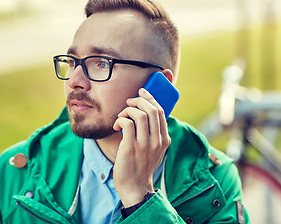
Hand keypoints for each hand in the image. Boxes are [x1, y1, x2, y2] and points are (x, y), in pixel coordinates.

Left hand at [112, 88, 170, 206]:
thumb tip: (145, 113)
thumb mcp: (155, 150)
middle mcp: (157, 141)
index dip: (150, 98)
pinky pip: (126, 124)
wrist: (135, 187)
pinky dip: (120, 120)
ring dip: (127, 110)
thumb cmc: (141, 166)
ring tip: (121, 116)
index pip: (160, 112)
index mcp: (164, 140)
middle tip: (129, 102)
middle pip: (152, 110)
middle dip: (138, 100)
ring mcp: (144, 145)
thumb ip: (154, 134)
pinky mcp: (130, 148)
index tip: (142, 92)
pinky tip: (116, 126)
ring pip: (139, 115)